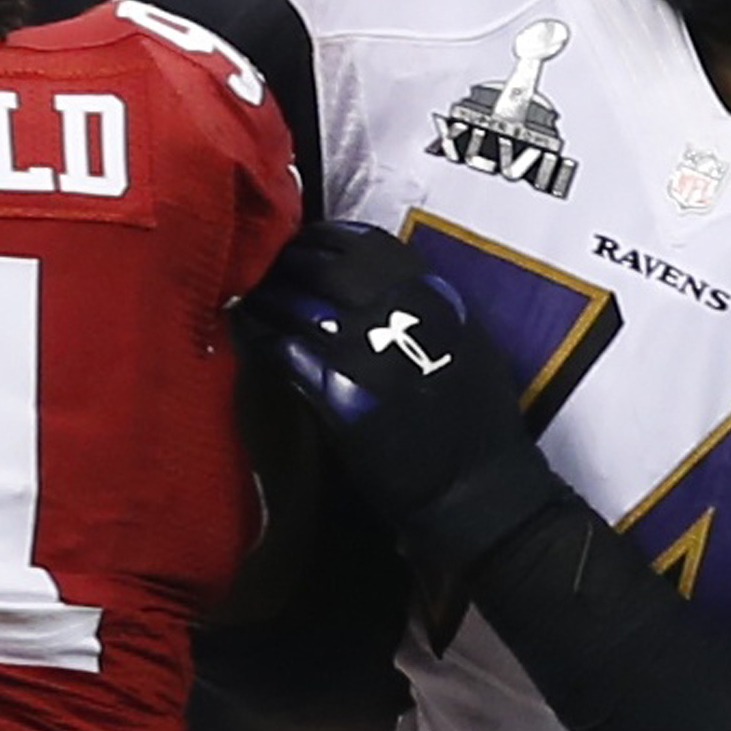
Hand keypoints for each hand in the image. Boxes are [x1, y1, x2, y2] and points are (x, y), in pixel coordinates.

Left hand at [235, 221, 565, 578]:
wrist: (478, 492)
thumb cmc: (479, 423)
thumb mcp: (468, 342)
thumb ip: (424, 302)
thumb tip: (381, 274)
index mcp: (434, 297)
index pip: (364, 243)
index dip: (323, 239)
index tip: (301, 243)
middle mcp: (400, 315)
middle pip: (320, 268)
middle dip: (285, 265)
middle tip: (264, 270)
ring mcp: (368, 353)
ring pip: (295, 306)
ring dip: (266, 300)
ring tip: (250, 302)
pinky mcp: (340, 394)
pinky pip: (286, 352)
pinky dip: (263, 340)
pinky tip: (252, 339)